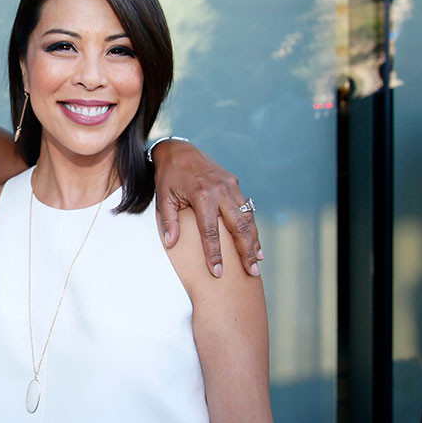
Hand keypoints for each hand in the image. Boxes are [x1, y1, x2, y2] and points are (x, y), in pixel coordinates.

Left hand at [152, 139, 261, 276]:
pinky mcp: (234, 183)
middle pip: (238, 226)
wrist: (179, 150)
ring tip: (257, 260)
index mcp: (202, 195)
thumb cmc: (169, 177)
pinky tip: (254, 240)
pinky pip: (246, 207)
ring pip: (247, 217)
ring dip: (253, 240)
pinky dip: (251, 225)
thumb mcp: (164, 198)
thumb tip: (172, 244)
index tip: (217, 272)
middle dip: (246, 251)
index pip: (210, 231)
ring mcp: (230, 185)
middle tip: (251, 272)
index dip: (214, 253)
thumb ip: (169, 222)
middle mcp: (220, 190)